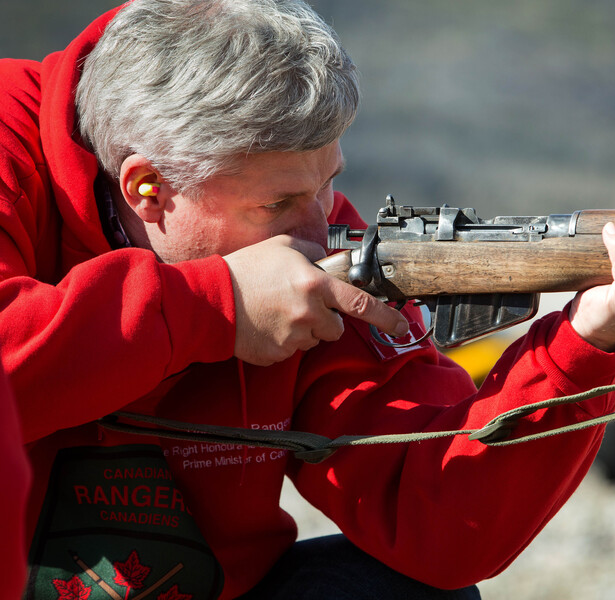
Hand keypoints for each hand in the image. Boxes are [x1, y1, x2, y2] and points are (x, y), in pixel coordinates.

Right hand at [223, 235, 408, 365]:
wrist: (210, 300)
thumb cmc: (246, 269)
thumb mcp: (282, 245)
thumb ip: (313, 250)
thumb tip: (328, 259)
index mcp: (315, 285)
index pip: (360, 304)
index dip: (386, 317)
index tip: (403, 325)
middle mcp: (309, 314)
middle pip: (337, 328)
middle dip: (325, 320)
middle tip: (300, 305)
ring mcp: (294, 337)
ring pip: (315, 340)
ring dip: (304, 329)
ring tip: (277, 312)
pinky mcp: (279, 355)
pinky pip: (293, 350)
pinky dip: (284, 340)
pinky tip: (266, 325)